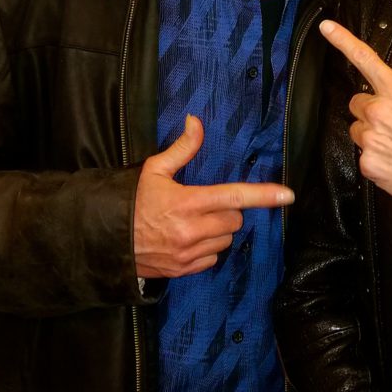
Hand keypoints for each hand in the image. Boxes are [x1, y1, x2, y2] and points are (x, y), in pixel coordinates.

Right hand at [133, 115, 293, 277]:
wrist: (104, 241)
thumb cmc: (130, 202)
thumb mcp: (153, 170)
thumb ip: (181, 148)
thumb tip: (196, 121)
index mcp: (187, 203)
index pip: (234, 197)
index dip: (264, 195)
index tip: (287, 195)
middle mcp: (191, 231)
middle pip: (234, 220)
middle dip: (228, 211)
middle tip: (205, 204)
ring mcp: (188, 254)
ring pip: (226, 240)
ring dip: (219, 230)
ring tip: (194, 222)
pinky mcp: (184, 270)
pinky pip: (213, 258)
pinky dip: (208, 248)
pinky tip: (189, 240)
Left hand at [321, 19, 391, 207]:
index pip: (364, 58)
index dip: (342, 39)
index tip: (326, 28)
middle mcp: (378, 113)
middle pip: (358, 102)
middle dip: (372, 109)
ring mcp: (371, 139)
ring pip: (358, 129)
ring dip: (372, 133)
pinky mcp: (368, 164)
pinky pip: (363, 155)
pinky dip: (376, 157)